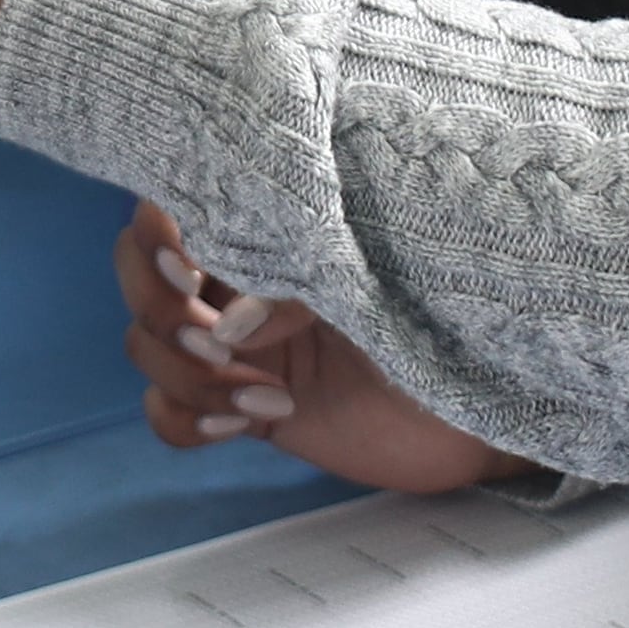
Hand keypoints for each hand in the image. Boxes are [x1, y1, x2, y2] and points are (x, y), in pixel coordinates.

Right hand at [114, 203, 534, 495]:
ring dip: (188, 376)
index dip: (156, 237)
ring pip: (144, 348)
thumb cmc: (448, 311)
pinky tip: (243, 421)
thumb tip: (230, 324)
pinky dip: (187, 420)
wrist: (494, 397)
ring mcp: (234, 344)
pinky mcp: (242, 403)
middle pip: (134, 276)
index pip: (166, 206)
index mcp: (266, 225)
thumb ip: (298, 283)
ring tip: (262, 392)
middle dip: (163, 314)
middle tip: (219, 343)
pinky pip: (168, 414)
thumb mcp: (374, 280)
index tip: (193, 269)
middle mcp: (238, 277)